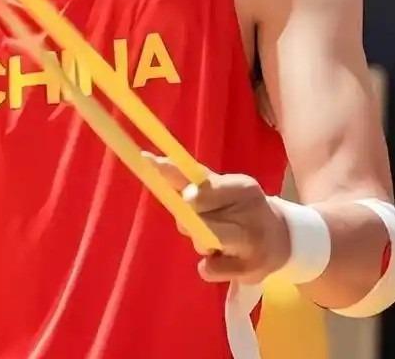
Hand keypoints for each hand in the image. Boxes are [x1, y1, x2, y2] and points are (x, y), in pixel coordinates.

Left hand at [143, 152, 291, 283]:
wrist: (283, 239)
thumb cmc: (240, 208)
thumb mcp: (222, 187)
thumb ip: (189, 177)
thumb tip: (151, 161)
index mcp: (243, 188)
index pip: (206, 186)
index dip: (177, 181)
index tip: (150, 166)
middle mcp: (251, 214)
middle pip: (198, 215)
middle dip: (187, 216)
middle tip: (193, 215)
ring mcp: (252, 245)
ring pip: (202, 241)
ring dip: (199, 240)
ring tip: (217, 237)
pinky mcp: (250, 272)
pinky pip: (209, 269)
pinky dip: (208, 265)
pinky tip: (223, 258)